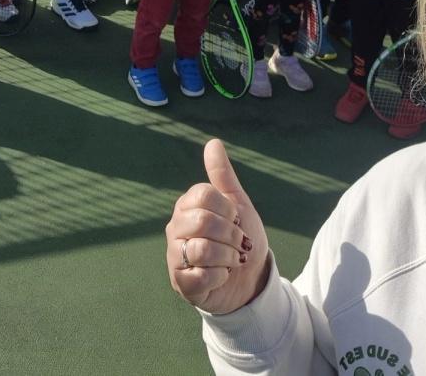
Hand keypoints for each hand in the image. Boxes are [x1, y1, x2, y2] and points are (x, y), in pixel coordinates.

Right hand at [167, 139, 269, 315]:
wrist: (250, 279)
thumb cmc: (240, 238)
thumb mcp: (237, 204)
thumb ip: (222, 175)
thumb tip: (213, 143)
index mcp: (187, 206)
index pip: (204, 195)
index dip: (227, 209)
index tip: (235, 219)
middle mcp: (175, 228)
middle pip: (202, 221)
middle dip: (231, 234)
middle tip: (238, 243)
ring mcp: (175, 256)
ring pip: (202, 249)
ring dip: (228, 256)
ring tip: (231, 260)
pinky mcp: (181, 282)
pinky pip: (202, 276)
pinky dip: (221, 276)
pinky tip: (221, 275)